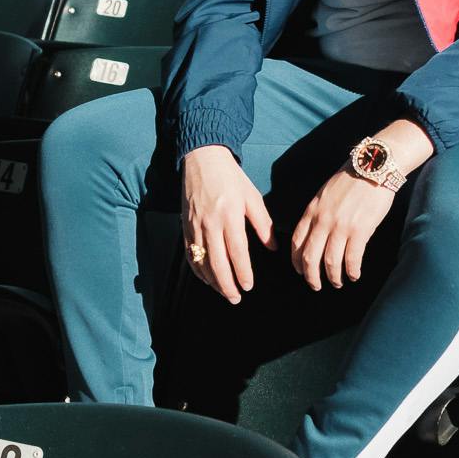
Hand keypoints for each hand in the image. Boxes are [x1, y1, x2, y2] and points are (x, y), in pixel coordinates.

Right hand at [181, 146, 273, 303]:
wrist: (202, 159)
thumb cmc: (231, 177)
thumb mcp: (252, 197)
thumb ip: (263, 224)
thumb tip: (273, 248)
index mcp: (230, 215)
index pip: (236, 252)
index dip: (242, 272)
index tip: (248, 286)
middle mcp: (210, 223)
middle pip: (217, 263)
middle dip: (227, 285)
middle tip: (236, 298)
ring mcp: (195, 226)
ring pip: (202, 262)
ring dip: (212, 281)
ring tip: (224, 293)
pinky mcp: (185, 226)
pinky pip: (190, 254)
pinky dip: (197, 270)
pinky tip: (207, 279)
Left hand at [290, 169, 395, 291]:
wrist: (373, 166)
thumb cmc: (351, 178)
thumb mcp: (325, 193)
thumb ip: (318, 213)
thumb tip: (315, 233)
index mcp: (312, 210)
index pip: (297, 242)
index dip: (296, 261)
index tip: (300, 271)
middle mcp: (323, 221)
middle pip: (310, 257)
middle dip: (311, 276)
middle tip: (316, 286)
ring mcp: (341, 226)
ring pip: (330, 261)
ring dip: (333, 277)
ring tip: (338, 283)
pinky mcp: (361, 230)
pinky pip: (352, 258)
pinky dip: (352, 271)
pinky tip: (354, 275)